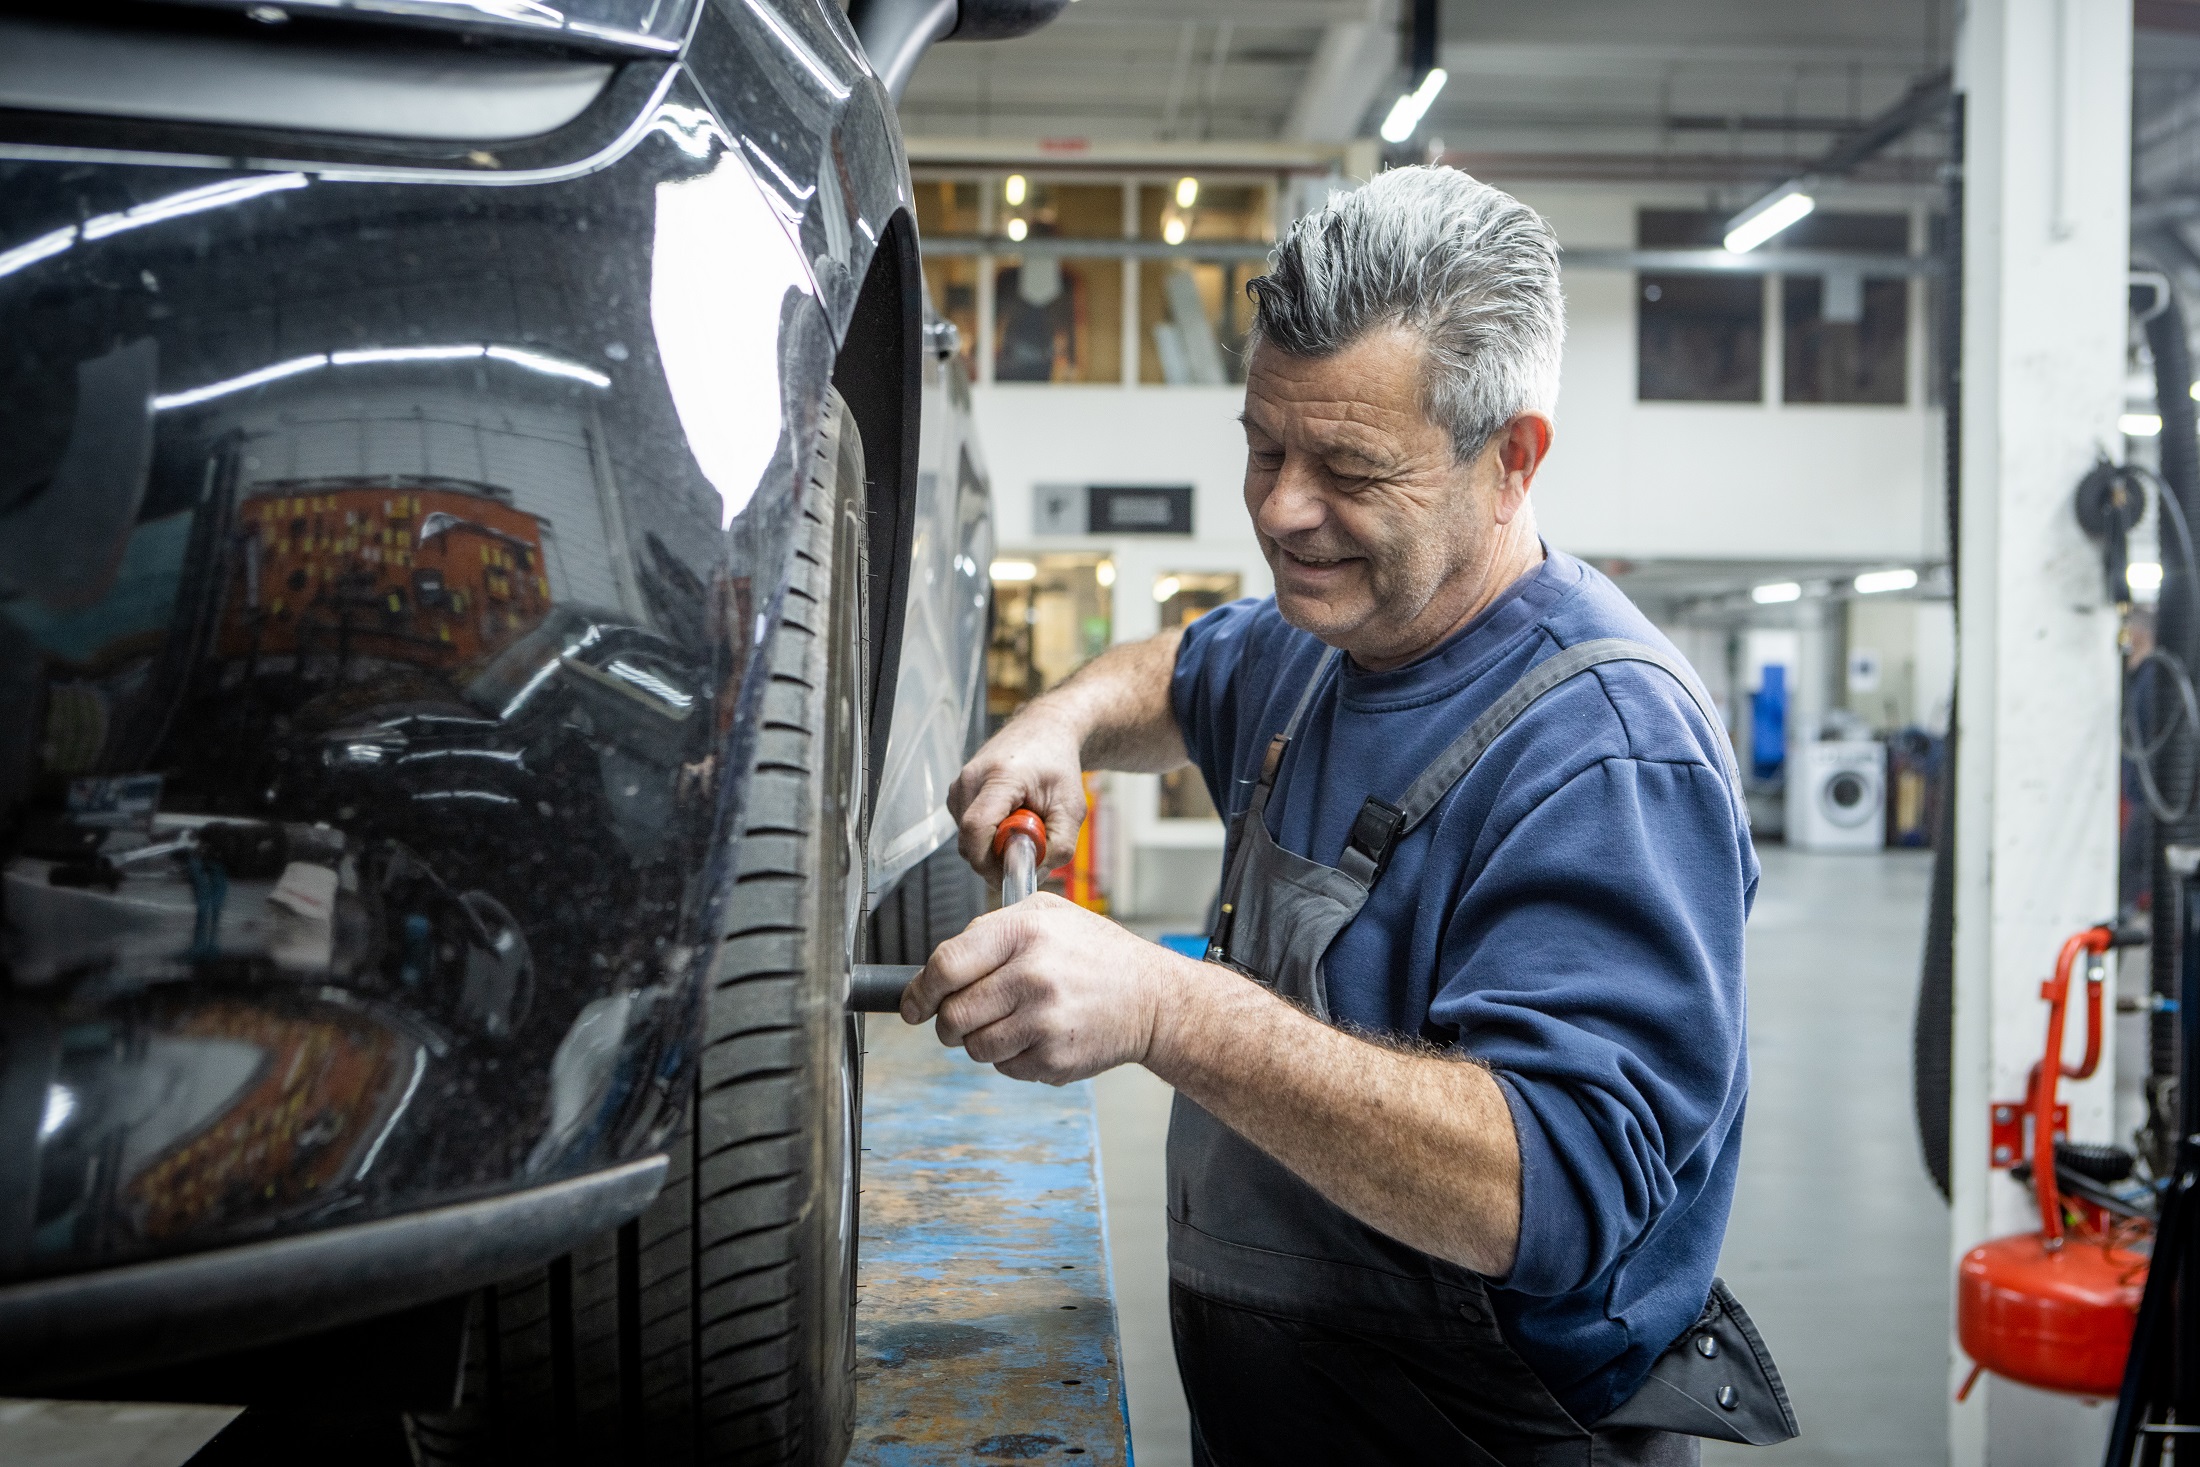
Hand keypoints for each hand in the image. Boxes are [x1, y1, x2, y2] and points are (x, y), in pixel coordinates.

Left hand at [901, 894, 1183, 1083]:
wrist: (1152, 999)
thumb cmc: (1095, 954)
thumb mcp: (1047, 914)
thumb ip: (990, 929)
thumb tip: (937, 967)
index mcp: (1024, 932)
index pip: (945, 965)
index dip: (919, 991)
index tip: (912, 1005)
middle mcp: (1032, 975)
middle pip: (952, 1014)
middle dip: (947, 1022)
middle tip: (960, 1018)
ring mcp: (1043, 1021)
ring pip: (973, 1047)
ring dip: (980, 1040)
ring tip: (1011, 1022)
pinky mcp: (1053, 1059)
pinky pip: (1003, 1068)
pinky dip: (1011, 1058)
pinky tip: (1038, 1036)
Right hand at [948, 709, 1086, 877]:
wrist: (1044, 731)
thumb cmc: (1058, 766)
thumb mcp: (1072, 809)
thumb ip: (1059, 845)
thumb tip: (1034, 874)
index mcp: (999, 777)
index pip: (976, 829)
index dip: (990, 862)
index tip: (1013, 874)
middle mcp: (970, 779)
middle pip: (969, 841)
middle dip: (996, 859)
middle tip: (1029, 850)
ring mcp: (959, 786)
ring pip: (967, 840)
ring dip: (994, 847)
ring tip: (1023, 825)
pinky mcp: (957, 794)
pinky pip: (967, 831)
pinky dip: (989, 836)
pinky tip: (1010, 819)